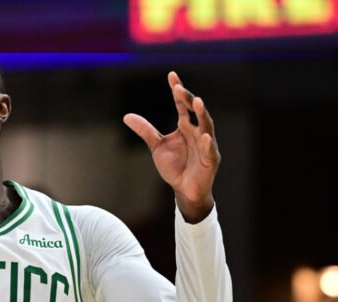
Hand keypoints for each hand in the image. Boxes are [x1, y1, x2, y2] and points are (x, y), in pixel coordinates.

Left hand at [123, 71, 220, 222]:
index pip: (182, 105)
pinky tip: (204, 136)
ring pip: (206, 126)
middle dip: (188, 99)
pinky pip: (209, 150)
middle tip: (179, 88)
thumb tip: (126, 116)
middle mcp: (198, 131)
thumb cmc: (174, 166)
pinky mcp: (210, 160)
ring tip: (197, 102)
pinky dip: (207, 143)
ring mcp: (206, 145)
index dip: (177, 90)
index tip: (171, 75)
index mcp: (186, 126)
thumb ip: (145, 130)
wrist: (184, 189)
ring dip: (202, 114)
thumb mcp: (156, 146)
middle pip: (195, 111)